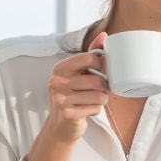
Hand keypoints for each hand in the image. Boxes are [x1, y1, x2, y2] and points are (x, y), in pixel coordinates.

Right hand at [23, 32, 110, 160]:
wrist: (61, 125)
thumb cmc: (73, 96)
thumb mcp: (79, 74)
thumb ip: (91, 54)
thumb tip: (104, 36)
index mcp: (60, 68)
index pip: (89, 58)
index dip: (101, 65)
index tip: (100, 71)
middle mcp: (57, 82)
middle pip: (97, 80)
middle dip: (104, 87)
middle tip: (100, 90)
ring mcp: (60, 98)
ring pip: (98, 96)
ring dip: (101, 100)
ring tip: (93, 101)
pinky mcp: (67, 113)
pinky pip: (95, 108)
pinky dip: (96, 110)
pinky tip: (87, 110)